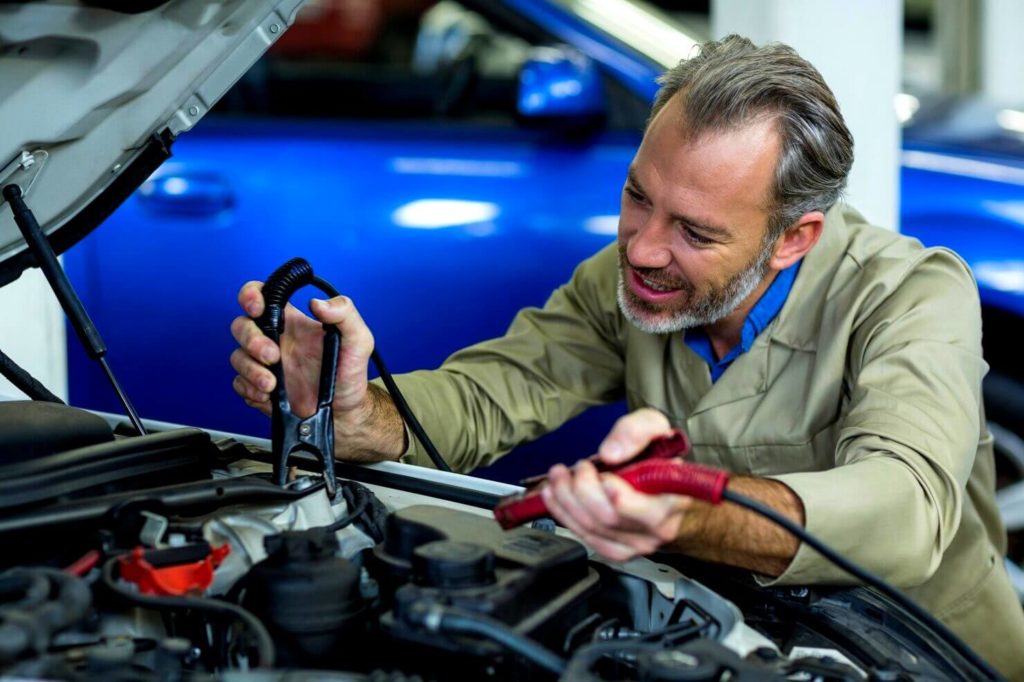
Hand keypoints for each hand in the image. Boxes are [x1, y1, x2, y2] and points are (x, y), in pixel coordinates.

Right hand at [229, 280, 375, 427]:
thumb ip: (345, 314)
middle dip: (251, 340)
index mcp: (293, 322)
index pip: (263, 296)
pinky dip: (249, 389)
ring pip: (237, 357)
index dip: (251, 295)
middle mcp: (276, 339)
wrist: (345, 411)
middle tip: (273, 356)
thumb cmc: (350, 374)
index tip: (257, 308)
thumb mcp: (359, 340)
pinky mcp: (259, 387)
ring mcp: (266, 364)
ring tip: (272, 384)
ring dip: (250, 369)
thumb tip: (318, 303)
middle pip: (241, 326)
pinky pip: (239, 383)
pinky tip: (268, 396)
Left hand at [541, 408, 693, 561]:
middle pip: (610, 518)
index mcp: (674, 501)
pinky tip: (554, 495)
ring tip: (559, 475)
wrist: (663, 485)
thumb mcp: (656, 429)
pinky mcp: (616, 549)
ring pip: (592, 528)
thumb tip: (610, 453)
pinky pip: (585, 536)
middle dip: (583, 489)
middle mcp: (658, 529)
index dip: (622, 499)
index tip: (605, 478)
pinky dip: (563, 513)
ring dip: (566, 499)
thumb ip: (637, 431)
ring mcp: (636, 543)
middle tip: (580, 466)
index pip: (649, 512)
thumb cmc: (660, 458)